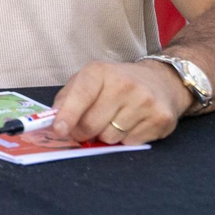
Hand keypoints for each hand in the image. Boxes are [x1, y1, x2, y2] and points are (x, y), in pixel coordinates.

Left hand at [51, 59, 193, 144]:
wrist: (161, 81)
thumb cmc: (116, 83)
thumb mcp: (89, 80)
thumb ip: (68, 97)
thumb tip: (54, 120)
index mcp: (100, 71)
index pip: (81, 95)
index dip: (68, 115)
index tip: (59, 130)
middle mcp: (124, 84)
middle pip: (93, 124)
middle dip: (83, 133)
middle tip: (84, 131)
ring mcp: (145, 101)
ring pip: (111, 137)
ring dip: (106, 136)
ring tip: (113, 121)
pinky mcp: (161, 118)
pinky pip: (131, 143)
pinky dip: (126, 139)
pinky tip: (131, 124)